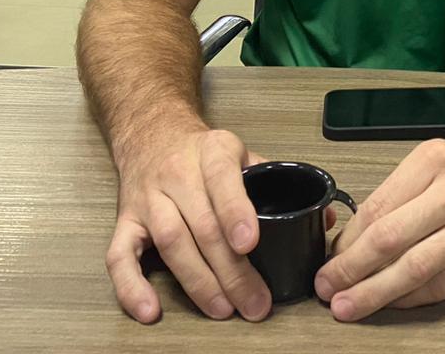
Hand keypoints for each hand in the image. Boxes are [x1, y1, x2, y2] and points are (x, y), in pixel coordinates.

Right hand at [106, 126, 272, 323]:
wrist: (151, 134)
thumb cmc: (202, 153)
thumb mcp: (240, 153)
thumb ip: (277, 182)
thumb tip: (325, 218)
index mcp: (213, 152)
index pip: (223, 179)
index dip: (235, 212)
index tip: (249, 243)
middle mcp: (177, 173)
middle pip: (202, 225)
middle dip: (230, 269)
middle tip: (253, 300)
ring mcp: (148, 198)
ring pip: (170, 242)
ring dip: (198, 281)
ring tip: (223, 308)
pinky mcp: (125, 220)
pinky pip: (120, 256)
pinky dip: (131, 286)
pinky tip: (149, 310)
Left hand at [314, 129, 444, 320]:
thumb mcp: (432, 160)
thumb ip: (396, 194)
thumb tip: (353, 237)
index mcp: (433, 163)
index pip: (378, 208)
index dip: (347, 241)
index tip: (329, 258)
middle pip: (391, 239)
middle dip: (351, 269)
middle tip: (327, 287)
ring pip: (416, 269)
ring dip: (376, 292)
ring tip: (350, 305)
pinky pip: (443, 286)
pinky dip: (412, 298)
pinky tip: (392, 302)